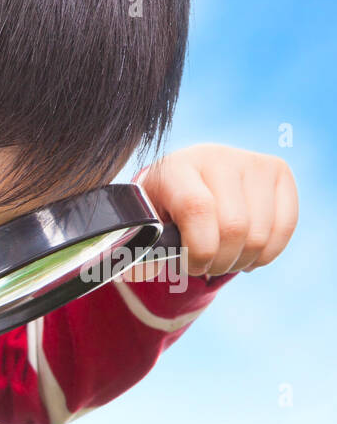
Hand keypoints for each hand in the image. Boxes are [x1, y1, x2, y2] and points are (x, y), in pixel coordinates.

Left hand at [128, 144, 297, 279]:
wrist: (185, 182)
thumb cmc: (160, 212)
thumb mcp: (142, 228)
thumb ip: (138, 251)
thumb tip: (146, 266)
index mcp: (175, 168)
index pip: (198, 209)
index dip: (198, 250)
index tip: (189, 266)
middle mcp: (216, 157)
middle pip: (234, 227)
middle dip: (217, 262)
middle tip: (204, 267)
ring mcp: (251, 162)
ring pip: (260, 233)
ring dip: (240, 261)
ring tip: (222, 259)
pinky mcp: (278, 171)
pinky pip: (285, 226)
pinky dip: (265, 253)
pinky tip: (245, 253)